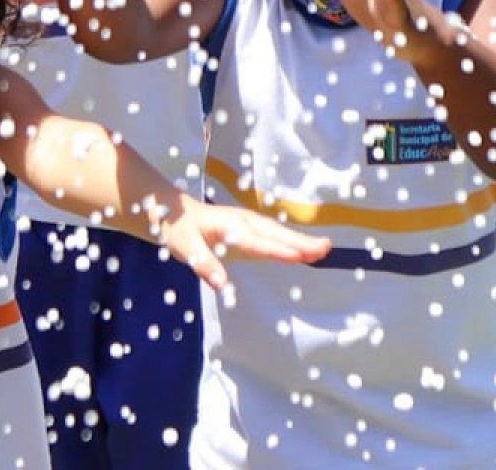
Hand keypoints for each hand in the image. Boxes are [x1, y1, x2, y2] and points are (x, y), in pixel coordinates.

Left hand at [150, 195, 329, 295]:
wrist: (170, 209)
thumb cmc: (178, 229)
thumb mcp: (185, 247)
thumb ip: (204, 264)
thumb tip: (222, 285)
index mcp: (228, 226)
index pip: (257, 241)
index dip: (277, 249)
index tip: (300, 255)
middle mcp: (241, 221)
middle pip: (273, 233)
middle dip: (299, 241)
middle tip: (325, 249)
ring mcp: (245, 222)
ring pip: (276, 231)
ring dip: (299, 239)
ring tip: (323, 249)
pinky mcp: (247, 227)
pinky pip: (272, 233)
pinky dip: (290, 239)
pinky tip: (303, 248)